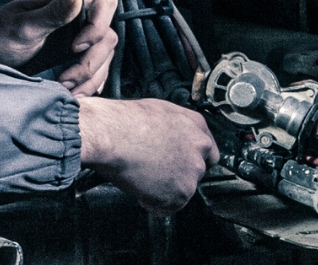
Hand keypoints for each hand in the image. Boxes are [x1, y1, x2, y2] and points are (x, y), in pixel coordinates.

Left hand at [0, 0, 118, 93]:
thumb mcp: (23, 27)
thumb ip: (52, 13)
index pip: (104, 3)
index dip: (98, 26)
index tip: (76, 47)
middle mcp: (74, 14)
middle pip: (106, 36)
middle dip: (90, 62)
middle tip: (65, 79)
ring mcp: (76, 35)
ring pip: (104, 56)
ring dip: (89, 77)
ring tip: (64, 89)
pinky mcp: (73, 56)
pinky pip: (95, 69)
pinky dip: (88, 84)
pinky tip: (72, 92)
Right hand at [77, 96, 218, 214]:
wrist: (110, 134)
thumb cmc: (122, 120)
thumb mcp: (155, 110)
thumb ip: (172, 127)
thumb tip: (165, 139)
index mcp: (195, 125)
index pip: (207, 150)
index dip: (188, 159)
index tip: (177, 164)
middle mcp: (200, 148)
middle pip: (195, 171)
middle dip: (175, 174)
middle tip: (152, 170)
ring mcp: (192, 171)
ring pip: (181, 190)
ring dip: (163, 189)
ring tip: (140, 177)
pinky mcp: (180, 193)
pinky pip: (166, 207)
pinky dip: (151, 203)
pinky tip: (137, 187)